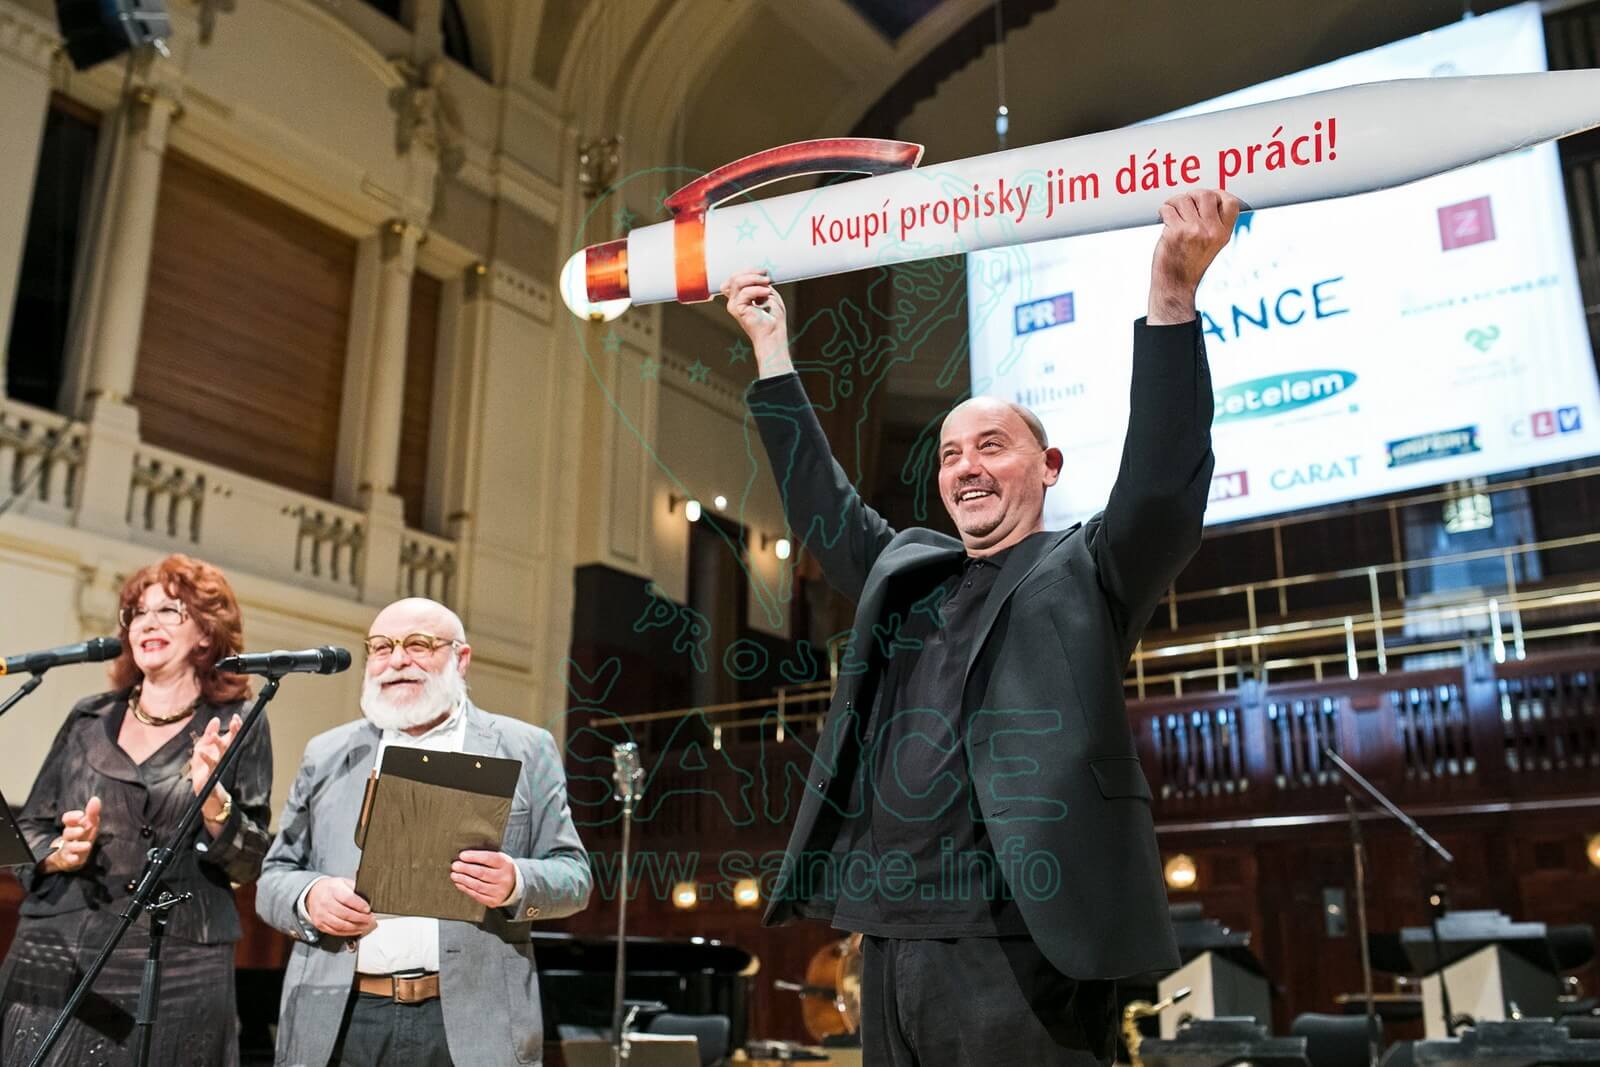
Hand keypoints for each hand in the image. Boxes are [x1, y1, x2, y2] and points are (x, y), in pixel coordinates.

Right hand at [42, 796, 100, 873]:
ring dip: (77, 846)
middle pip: (68, 833)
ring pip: (69, 847)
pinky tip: (76, 859)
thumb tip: (96, 799)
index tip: (80, 815)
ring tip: (88, 845)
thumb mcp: (89, 825)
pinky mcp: (69, 860)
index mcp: (73, 826)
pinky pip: (69, 860)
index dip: (72, 817)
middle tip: (83, 829)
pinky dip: (72, 859)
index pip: (67, 819)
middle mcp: (69, 838)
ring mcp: (68, 849)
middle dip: (74, 831)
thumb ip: (92, 813)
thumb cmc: (82, 837)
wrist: (71, 857)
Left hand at [190, 714, 240, 818]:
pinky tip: (201, 751)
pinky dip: (206, 759)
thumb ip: (209, 733)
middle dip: (234, 732)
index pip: (232, 735)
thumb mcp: (203, 746)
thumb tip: (216, 719)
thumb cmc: (203, 767)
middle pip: (231, 742)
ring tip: (214, 735)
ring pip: (221, 753)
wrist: (203, 788)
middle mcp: (223, 756)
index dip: (236, 726)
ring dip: (218, 744)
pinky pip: (209, 766)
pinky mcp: (210, 775)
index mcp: (222, 749)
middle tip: (235, 722)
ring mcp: (218, 765)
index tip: (236, 717)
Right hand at [305, 876, 376, 937]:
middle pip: (345, 914)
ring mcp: (322, 915)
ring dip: (356, 927)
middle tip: (370, 919)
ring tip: (365, 925)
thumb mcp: (344, 883)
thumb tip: (369, 898)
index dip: (360, 905)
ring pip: (341, 925)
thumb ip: (355, 890)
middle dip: (361, 918)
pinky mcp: (320, 924)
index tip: (368, 909)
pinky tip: (356, 930)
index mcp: (333, 890)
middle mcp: (326, 903)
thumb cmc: (331, 888)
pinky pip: (335, 931)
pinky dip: (347, 932)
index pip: (348, 899)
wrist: (313, 893)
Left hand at [451, 849, 517, 907]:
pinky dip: (466, 889)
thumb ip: (485, 857)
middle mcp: (504, 878)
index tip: (462, 856)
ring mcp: (499, 891)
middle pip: (481, 873)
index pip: (488, 858)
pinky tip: (460, 884)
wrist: (513, 885)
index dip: (474, 857)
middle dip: (465, 869)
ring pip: (478, 885)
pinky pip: (477, 895)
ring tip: (455, 875)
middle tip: (455, 866)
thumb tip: (465, 856)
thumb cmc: (501, 869)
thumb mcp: (499, 859)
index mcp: (505, 864)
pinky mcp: (493, 901)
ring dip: (463, 880)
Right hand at [720, 269, 791, 377]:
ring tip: (767, 283)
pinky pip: (744, 292)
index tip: (764, 271)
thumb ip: (759, 283)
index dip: (749, 270)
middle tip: (766, 276)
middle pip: (734, 276)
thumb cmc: (773, 317)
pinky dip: (757, 290)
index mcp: (740, 296)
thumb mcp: (767, 293)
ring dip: (754, 279)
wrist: (774, 334)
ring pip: (737, 281)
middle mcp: (734, 300)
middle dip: (751, 272)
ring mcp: (734, 305)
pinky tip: (767, 294)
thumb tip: (758, 271)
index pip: (736, 276)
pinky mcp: (737, 310)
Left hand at [1148, 189, 1241, 324]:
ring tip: (1172, 212)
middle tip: (1184, 204)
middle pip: (1206, 194)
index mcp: (1224, 233)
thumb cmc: (1189, 263)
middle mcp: (1212, 231)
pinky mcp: (1176, 232)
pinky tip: (1164, 218)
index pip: (1231, 203)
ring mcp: (1194, 231)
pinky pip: (1168, 208)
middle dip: (1192, 196)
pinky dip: (1163, 211)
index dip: (1219, 194)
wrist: (1175, 285)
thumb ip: (1213, 224)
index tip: (1207, 198)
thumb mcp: (1212, 245)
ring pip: (1184, 199)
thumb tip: (1207, 197)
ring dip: (1174, 203)